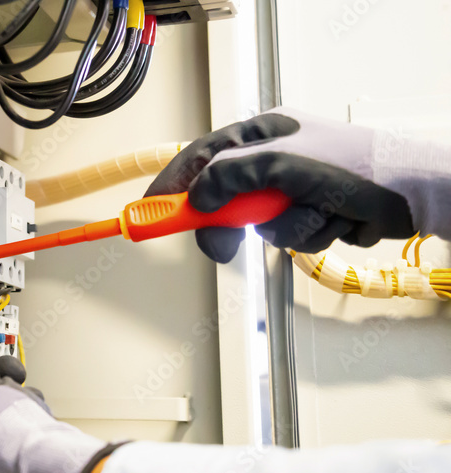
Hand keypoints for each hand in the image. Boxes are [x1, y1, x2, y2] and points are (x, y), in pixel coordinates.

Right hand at [146, 107, 416, 262]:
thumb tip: (196, 198)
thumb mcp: (281, 165)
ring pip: (259, 223)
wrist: (416, 194)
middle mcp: (274, 157)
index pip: (202, 157)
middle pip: (226, 197)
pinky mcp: (311, 212)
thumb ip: (230, 177)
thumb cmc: (357, 167)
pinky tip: (335, 220)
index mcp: (263, 132)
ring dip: (286, 228)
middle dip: (233, 222)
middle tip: (223, 246)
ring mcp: (292, 186)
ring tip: (317, 214)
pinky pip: (288, 235)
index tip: (149, 211)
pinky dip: (309, 234)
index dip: (173, 185)